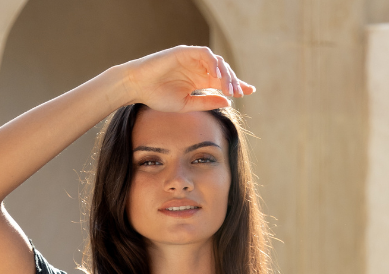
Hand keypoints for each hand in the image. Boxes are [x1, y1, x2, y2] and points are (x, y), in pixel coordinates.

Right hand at [119, 46, 254, 112]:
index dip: (237, 84)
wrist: (138, 87)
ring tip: (229, 87)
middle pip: (223, 71)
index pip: (222, 81)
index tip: (250, 91)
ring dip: (225, 74)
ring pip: (217, 62)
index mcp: (199, 80)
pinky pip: (205, 54)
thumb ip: (207, 102)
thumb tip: (228, 102)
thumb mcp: (187, 105)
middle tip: (239, 93)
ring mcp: (192, 59)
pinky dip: (213, 64)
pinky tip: (217, 76)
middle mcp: (198, 68)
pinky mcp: (185, 52)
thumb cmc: (157, 97)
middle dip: (233, 81)